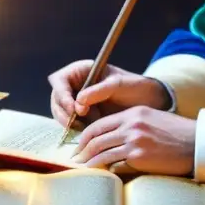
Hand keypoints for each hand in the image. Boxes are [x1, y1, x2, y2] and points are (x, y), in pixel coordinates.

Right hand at [48, 61, 170, 126]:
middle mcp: (75, 85)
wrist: (148, 101)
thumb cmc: (134, 86)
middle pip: (56, 99)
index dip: (62, 94)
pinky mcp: (83, 117)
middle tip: (79, 123)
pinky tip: (90, 133)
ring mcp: (77, 102)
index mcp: (81, 71)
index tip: (74, 108)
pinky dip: (77, 130)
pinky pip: (71, 124)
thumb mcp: (118, 84)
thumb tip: (78, 102)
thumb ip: (98, 91)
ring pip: (61, 114)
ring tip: (87, 127)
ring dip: (70, 123)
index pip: (59, 80)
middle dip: (64, 112)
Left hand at [69, 106, 195, 175]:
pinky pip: (115, 165)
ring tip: (84, 170)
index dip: (84, 137)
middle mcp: (131, 125)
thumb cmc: (176, 133)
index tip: (79, 146)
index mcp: (132, 114)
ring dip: (90, 163)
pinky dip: (107, 170)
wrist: (196, 144)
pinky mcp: (139, 157)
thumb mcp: (152, 118)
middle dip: (82, 151)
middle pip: (96, 138)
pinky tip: (103, 175)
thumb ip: (131, 124)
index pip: (99, 124)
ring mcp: (134, 141)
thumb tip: (111, 137)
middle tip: (75, 160)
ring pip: (102, 152)